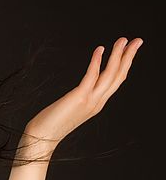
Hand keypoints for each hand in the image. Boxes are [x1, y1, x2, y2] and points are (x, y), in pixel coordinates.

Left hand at [26, 37, 142, 144]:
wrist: (41, 139)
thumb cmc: (51, 124)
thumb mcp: (71, 109)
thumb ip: (79, 98)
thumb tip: (79, 90)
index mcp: (97, 103)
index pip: (116, 81)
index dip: (125, 65)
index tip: (129, 50)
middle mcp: (97, 102)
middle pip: (118, 76)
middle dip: (129, 57)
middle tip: (137, 40)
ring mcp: (90, 100)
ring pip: (110, 74)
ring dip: (118, 55)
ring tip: (123, 40)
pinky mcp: (79, 98)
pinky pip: (91, 76)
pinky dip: (97, 61)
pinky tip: (100, 49)